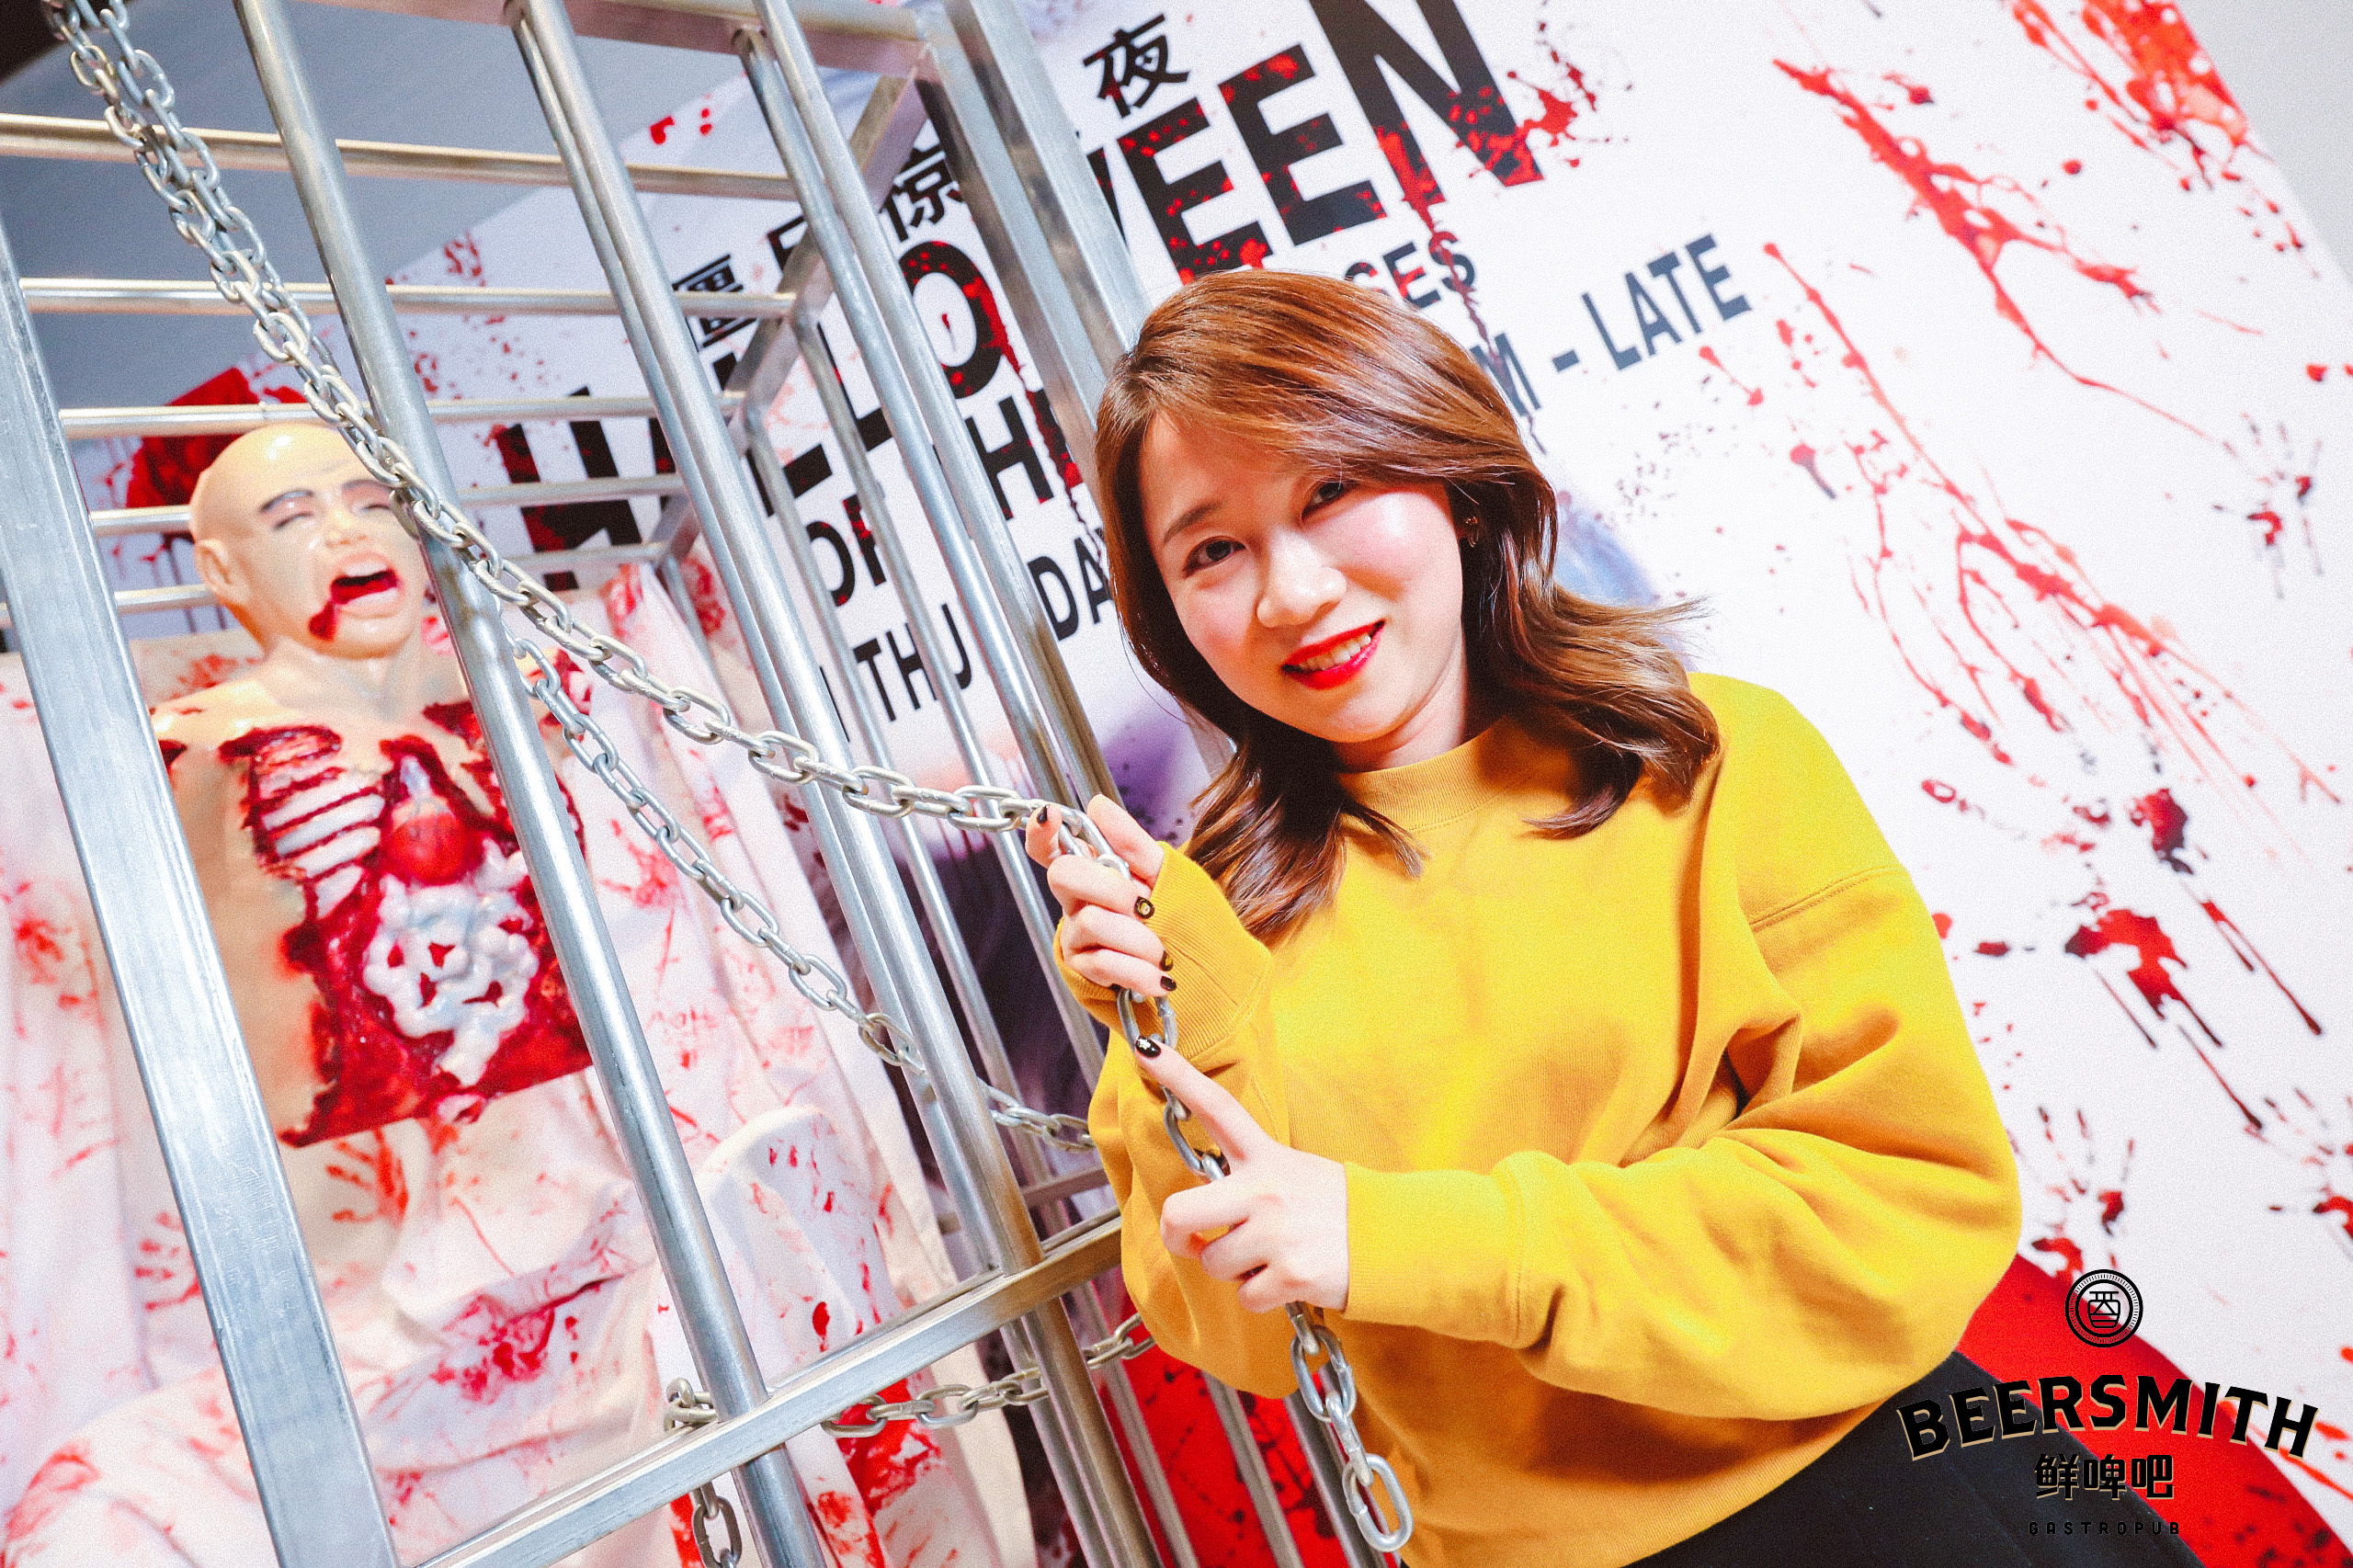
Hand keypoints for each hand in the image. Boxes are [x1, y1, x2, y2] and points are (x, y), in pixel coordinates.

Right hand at [1025, 794, 1168, 996]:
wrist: (1196, 969)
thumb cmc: (1176, 917)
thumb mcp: (1164, 875)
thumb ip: (1131, 842)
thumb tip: (1097, 804)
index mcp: (1094, 873)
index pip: (1053, 847)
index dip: (1042, 831)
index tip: (1048, 814)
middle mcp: (1078, 901)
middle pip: (1063, 875)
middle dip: (1110, 888)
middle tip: (1145, 906)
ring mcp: (1077, 935)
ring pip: (1091, 921)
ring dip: (1138, 939)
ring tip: (1162, 952)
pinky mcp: (1083, 970)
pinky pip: (1102, 962)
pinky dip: (1138, 971)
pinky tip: (1158, 978)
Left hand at [1143, 1037, 1349, 1313]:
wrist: (1397, 1241)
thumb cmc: (1338, 1209)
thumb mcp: (1297, 1173)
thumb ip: (1250, 1180)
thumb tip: (1202, 1213)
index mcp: (1266, 1158)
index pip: (1218, 1108)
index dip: (1178, 1075)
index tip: (1145, 1046)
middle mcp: (1266, 1191)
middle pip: (1180, 1213)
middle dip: (1178, 1236)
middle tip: (1192, 1241)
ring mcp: (1278, 1234)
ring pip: (1214, 1264)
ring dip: (1235, 1270)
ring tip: (1271, 1256)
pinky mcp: (1292, 1274)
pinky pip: (1246, 1297)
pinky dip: (1261, 1296)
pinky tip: (1288, 1278)